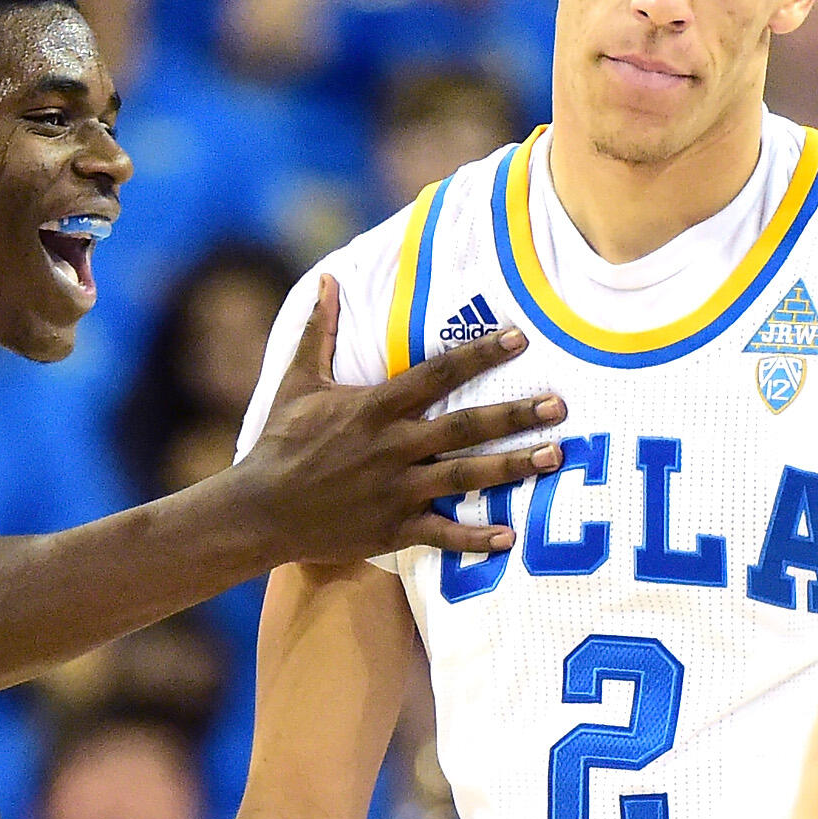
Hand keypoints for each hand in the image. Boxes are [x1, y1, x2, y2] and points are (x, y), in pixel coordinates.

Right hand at [228, 277, 565, 563]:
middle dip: (515, 414)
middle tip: (559, 404)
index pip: (436, 375)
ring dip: (512, 467)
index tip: (519, 337)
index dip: (479, 354)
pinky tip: (511, 536)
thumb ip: (321, 331)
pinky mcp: (393, 529)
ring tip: (554, 455)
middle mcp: (392, 447)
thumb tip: (329, 280)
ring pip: (465, 477)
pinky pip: (443, 535)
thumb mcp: (297, 381)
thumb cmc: (280, 442)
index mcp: (374, 408)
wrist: (258, 510)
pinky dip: (476, 538)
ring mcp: (396, 490)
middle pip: (464, 427)